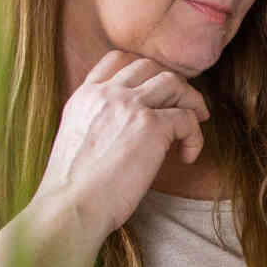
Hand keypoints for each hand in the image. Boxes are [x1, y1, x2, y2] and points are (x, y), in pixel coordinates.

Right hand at [34, 52, 208, 236]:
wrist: (71, 206)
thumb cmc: (73, 190)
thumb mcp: (76, 140)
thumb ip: (97, 123)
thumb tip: (127, 131)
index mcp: (85, 96)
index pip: (117, 60)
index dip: (143, 73)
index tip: (156, 94)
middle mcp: (107, 93)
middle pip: (151, 67)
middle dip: (172, 86)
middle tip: (184, 109)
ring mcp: (129, 105)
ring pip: (173, 83)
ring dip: (190, 102)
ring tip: (193, 126)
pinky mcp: (151, 125)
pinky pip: (187, 118)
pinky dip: (195, 136)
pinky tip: (187, 157)